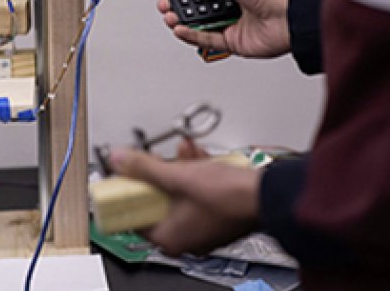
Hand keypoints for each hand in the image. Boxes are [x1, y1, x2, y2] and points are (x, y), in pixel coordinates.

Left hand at [111, 139, 260, 255]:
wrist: (268, 193)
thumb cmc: (229, 197)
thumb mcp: (177, 175)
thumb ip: (145, 168)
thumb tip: (120, 161)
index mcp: (171, 238)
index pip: (137, 217)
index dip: (131, 192)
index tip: (128, 176)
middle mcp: (187, 238)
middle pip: (159, 202)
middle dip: (160, 173)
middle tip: (156, 159)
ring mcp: (204, 227)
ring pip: (181, 193)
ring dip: (180, 167)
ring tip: (183, 150)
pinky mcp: (219, 214)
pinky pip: (199, 193)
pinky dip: (197, 174)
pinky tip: (199, 155)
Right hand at [158, 0, 290, 57]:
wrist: (287, 17)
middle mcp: (230, 5)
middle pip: (196, 7)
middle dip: (178, 6)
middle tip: (166, 4)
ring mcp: (230, 24)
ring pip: (198, 25)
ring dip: (181, 21)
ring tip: (171, 17)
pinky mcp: (232, 42)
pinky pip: (206, 40)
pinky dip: (191, 35)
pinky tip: (181, 29)